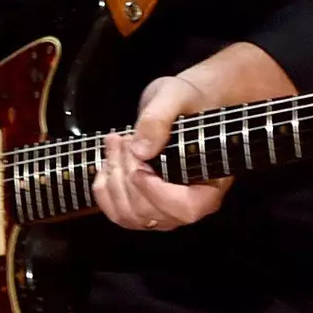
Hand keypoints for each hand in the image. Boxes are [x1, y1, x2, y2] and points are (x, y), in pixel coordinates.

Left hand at [94, 74, 229, 230]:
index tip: (139, 168)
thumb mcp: (175, 96)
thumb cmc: (188, 100)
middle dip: (127, 175)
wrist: (182, 105)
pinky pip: (116, 213)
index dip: (157, 194)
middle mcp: (187, 205)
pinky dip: (103, 188)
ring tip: (115, 144)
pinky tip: (108, 161)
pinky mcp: (142, 204)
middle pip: (150, 212)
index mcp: (208, 184)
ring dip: (112, 179)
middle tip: (123, 139)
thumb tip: (141, 149)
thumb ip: (159, 119)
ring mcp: (163, 209)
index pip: (185, 209)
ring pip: (129, 216)